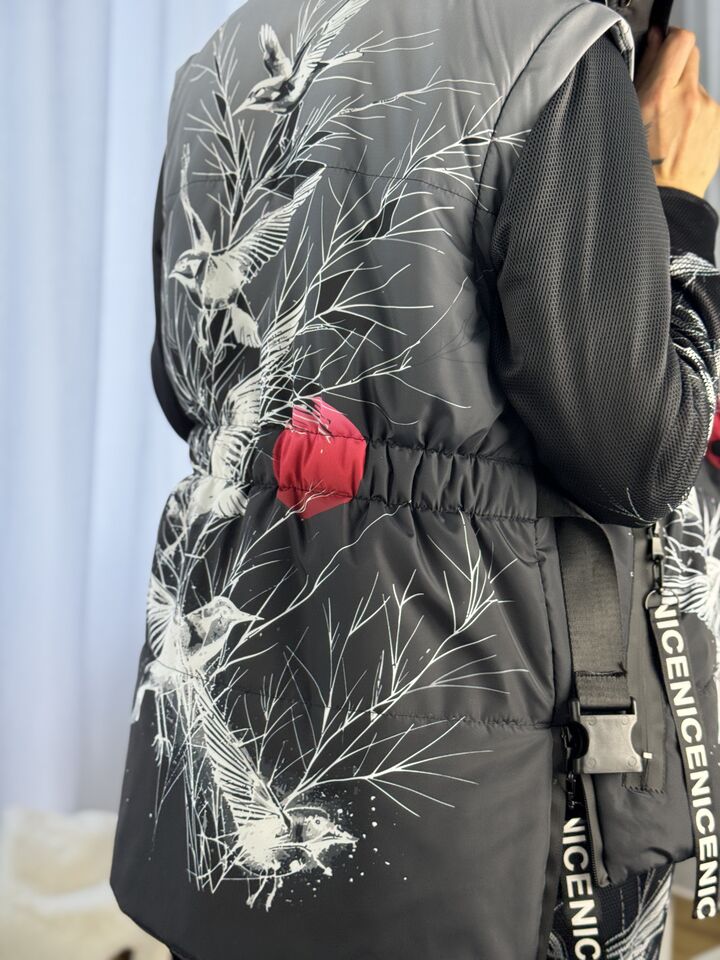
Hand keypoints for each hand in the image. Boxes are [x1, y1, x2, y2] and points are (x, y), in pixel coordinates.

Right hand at [634, 25, 719, 198]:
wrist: (665, 201)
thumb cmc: (639, 167)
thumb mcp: (629, 118)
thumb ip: (644, 74)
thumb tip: (655, 43)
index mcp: (661, 95)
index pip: (680, 40)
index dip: (671, 40)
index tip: (663, 48)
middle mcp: (689, 99)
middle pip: (691, 55)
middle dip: (677, 64)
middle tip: (663, 87)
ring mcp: (709, 111)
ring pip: (697, 84)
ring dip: (685, 94)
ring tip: (670, 125)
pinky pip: (706, 107)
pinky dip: (695, 115)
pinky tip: (681, 136)